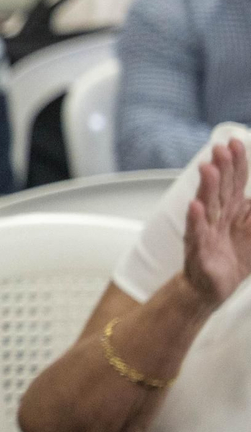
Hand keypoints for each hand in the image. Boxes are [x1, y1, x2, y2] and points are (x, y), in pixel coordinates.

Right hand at [182, 138, 250, 307]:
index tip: (235, 142)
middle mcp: (216, 217)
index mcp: (231, 211)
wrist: (213, 289)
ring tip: (207, 168)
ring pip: (208, 206)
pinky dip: (195, 221)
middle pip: (220, 189)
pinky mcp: (199, 252)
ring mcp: (206, 233)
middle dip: (221, 168)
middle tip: (219, 149)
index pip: (234, 182)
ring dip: (207, 187)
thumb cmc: (233, 259)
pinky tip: (195, 207)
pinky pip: (197, 234)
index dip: (237, 163)